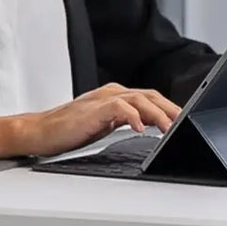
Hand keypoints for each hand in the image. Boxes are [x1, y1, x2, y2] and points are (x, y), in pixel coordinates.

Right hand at [15, 83, 180, 157]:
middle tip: (186, 123)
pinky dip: (133, 117)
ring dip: (157, 113)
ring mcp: (102, 99)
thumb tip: (148, 126)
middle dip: (170, 109)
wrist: (40, 132)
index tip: (184, 120)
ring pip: (139, 99)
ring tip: (170, 128)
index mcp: (115, 96)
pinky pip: (119, 108)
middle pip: (149, 96)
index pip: (149, 98)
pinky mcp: (94, 109)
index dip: (169, 108)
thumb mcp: (104, 125)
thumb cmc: (69, 130)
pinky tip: (141, 128)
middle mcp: (111, 93)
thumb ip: (124, 121)